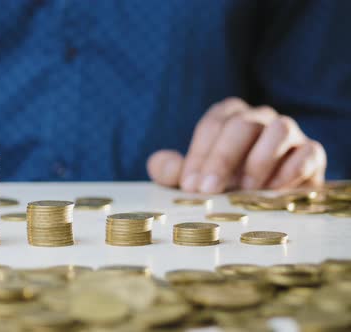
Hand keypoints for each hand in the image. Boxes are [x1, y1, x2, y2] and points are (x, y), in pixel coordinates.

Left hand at [147, 97, 326, 192]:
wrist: (265, 201)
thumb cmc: (223, 185)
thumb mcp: (193, 180)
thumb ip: (171, 171)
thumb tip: (159, 164)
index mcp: (229, 116)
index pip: (213, 124)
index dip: (199, 155)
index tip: (190, 186)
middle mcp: (259, 118)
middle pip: (243, 124)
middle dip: (222, 159)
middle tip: (209, 191)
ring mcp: (288, 133)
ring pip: (279, 130)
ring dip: (259, 162)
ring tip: (244, 190)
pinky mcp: (311, 153)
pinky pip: (308, 153)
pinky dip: (290, 172)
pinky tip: (271, 193)